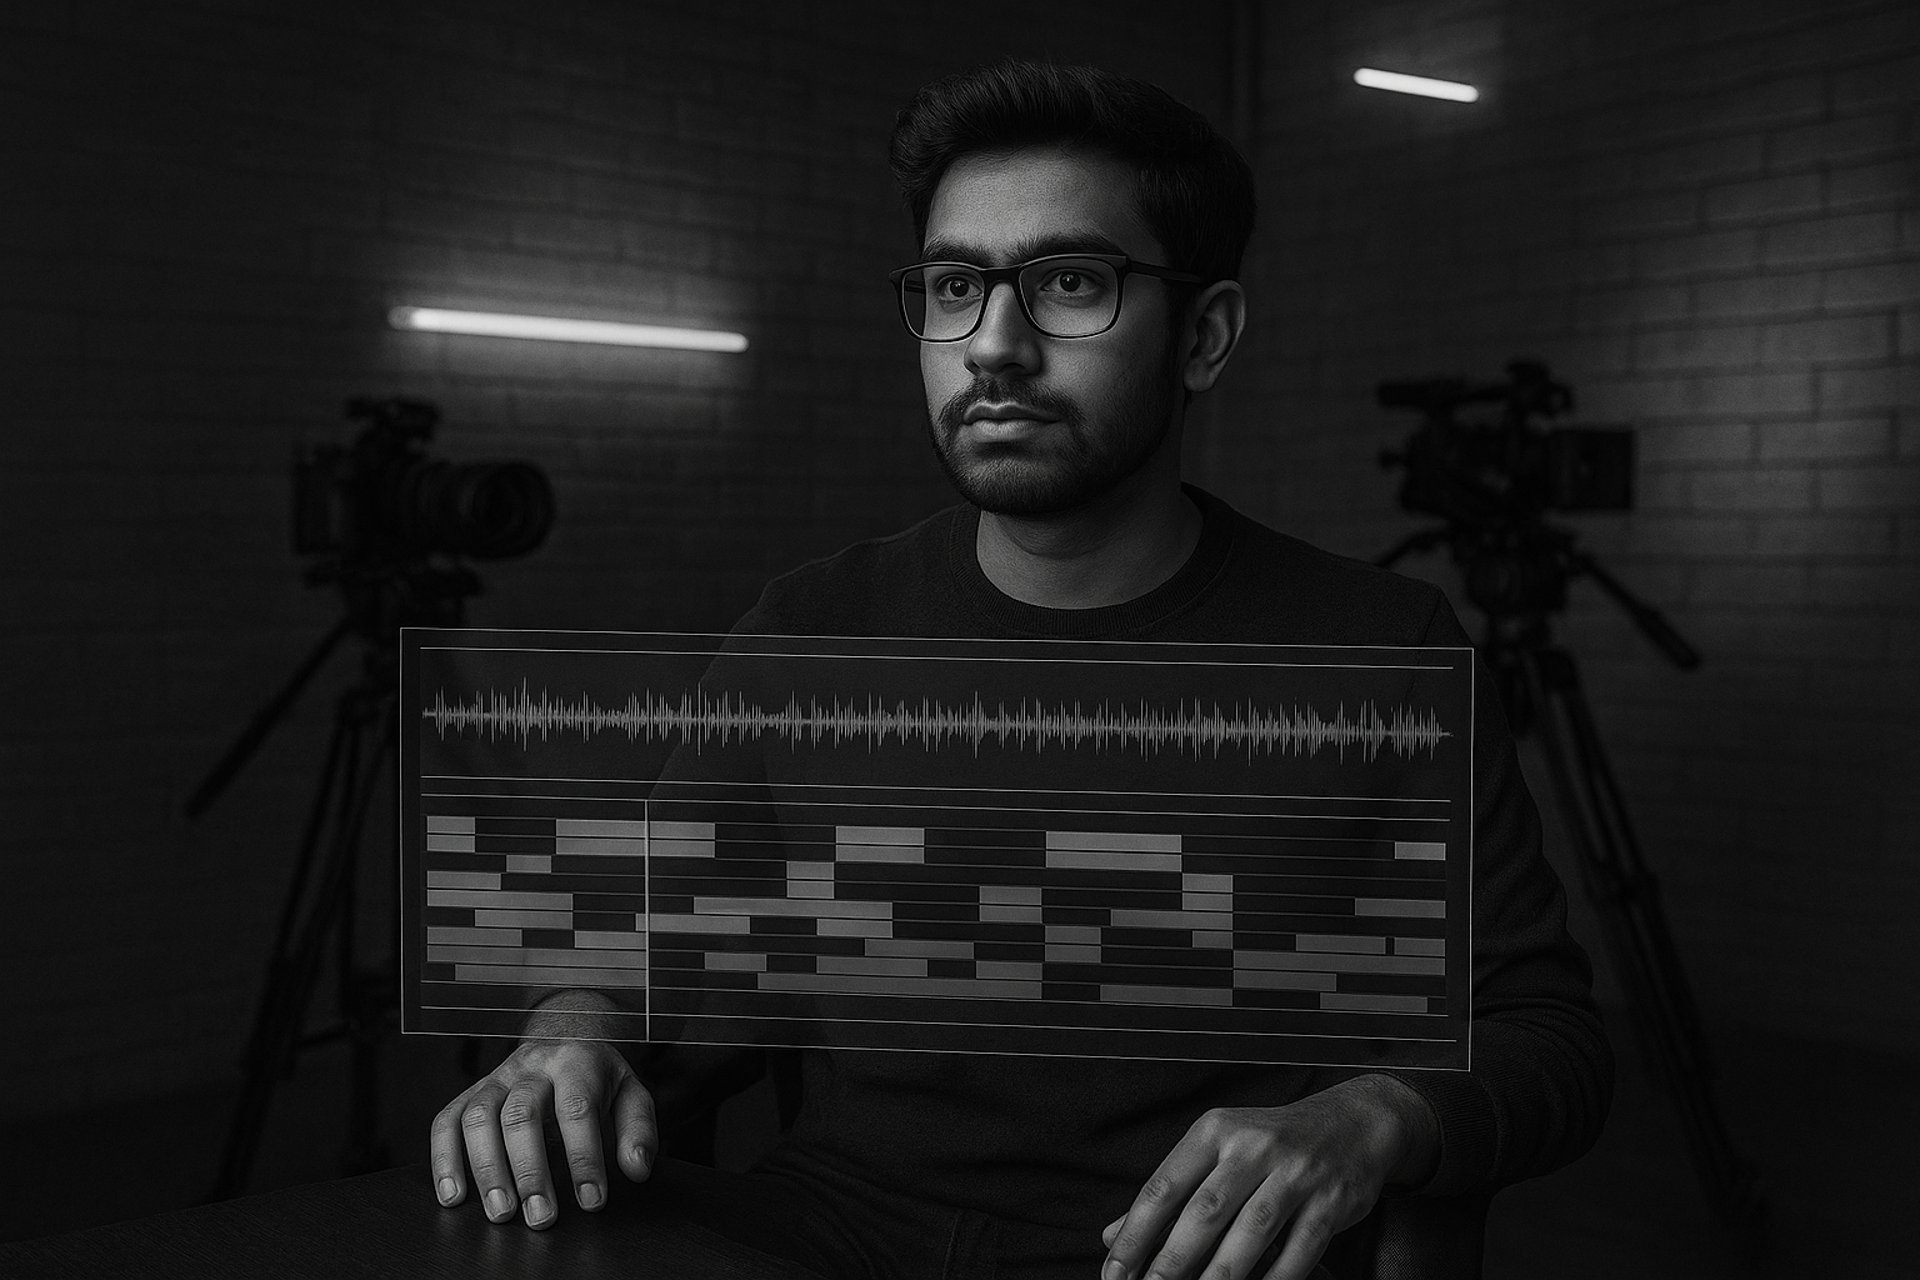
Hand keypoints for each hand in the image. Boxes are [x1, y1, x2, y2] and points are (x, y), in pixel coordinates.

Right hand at [430, 1037, 655, 1229]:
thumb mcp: (630, 1094)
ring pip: (479, 1117)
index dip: (583, 1157)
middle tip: (541, 1217)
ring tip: (501, 1212)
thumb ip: (638, 1130)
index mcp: (576, 1061)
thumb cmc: (598, 1078)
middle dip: (530, 1170)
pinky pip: (447, 1121)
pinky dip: (444, 1159)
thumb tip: (636, 1169)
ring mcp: (496, 1078)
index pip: (577, 1108)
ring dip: (486, 1169)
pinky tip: (454, 1196)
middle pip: (521, 1113)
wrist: (565, 1037)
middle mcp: (532, 1066)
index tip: (591, 1201)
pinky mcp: (471, 1093)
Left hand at [1099, 1076, 1436, 1279]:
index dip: (1135, 1234)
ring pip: (1251, 1232)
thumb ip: (1169, 1194)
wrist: (1354, 1124)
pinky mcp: (1331, 1200)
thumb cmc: (1272, 1145)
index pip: (1163, 1186)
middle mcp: (1253, 1146)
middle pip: (1203, 1212)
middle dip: (1170, 1262)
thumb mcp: (1217, 1152)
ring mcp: (1296, 1172)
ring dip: (1220, 1277)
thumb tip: (1111, 1236)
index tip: (1113, 1272)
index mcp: (1215, 1131)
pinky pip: (1299, 1250)